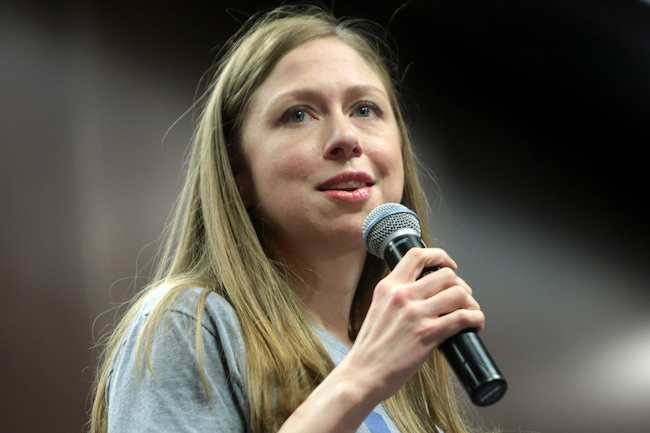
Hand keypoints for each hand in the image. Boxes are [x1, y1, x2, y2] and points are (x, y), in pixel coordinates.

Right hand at [340, 248, 484, 404]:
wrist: (362, 374)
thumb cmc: (370, 349)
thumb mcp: (378, 310)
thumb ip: (397, 298)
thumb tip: (425, 295)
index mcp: (388, 287)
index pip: (417, 255)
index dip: (439, 256)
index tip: (449, 264)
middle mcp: (402, 295)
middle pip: (445, 274)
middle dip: (460, 285)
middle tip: (462, 298)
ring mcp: (415, 313)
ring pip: (458, 293)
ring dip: (470, 302)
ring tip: (470, 312)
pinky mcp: (428, 333)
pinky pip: (462, 317)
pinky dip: (475, 318)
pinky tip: (475, 324)